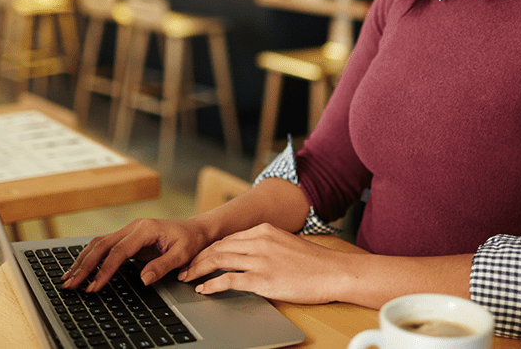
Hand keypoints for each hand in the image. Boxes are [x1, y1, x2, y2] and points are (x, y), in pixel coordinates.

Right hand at [61, 218, 211, 291]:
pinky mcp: (127, 237)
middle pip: (101, 245)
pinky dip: (90, 257)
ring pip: (98, 244)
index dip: (104, 270)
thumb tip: (143, 280)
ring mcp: (128, 230)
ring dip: (82, 260)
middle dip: (84, 266)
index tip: (94, 286)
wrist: (196, 229)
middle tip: (70, 284)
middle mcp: (133, 227)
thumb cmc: (190, 241)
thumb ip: (162, 266)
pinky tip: (80, 267)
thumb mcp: (182, 255)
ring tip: (68, 278)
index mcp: (145, 229)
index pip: (118, 252)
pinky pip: (104, 246)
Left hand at [177, 223, 351, 303]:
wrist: (335, 272)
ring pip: (219, 261)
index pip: (228, 238)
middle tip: (185, 269)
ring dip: (199, 270)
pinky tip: (204, 289)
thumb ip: (267, 246)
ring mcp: (260, 259)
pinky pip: (228, 280)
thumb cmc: (315, 263)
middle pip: (219, 247)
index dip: (209, 249)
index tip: (198, 257)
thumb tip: (250, 256)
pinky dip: (212, 284)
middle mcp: (260, 241)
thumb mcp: (287, 244)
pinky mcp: (263, 279)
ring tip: (187, 278)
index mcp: (265, 230)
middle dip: (198, 259)